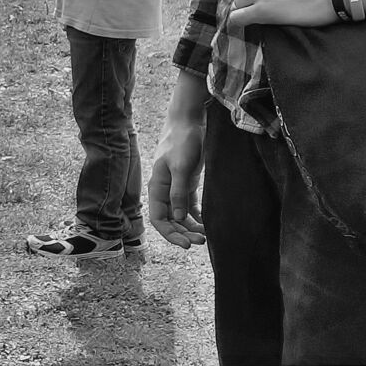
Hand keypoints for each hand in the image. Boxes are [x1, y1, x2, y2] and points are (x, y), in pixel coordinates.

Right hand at [148, 113, 207, 248]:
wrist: (189, 121)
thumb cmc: (182, 141)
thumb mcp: (181, 167)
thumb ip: (178, 192)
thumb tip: (177, 218)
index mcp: (157, 187)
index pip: (158, 219)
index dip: (170, 234)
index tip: (186, 244)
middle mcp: (164, 191)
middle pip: (170, 220)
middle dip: (183, 233)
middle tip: (202, 241)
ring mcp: (176, 188)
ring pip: (180, 216)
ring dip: (191, 227)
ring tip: (207, 234)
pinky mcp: (188, 184)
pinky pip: (190, 207)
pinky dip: (197, 217)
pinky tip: (208, 224)